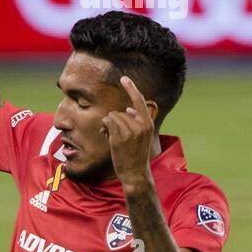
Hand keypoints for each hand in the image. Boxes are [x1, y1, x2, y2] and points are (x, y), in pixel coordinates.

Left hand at [103, 76, 155, 191]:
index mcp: (147, 123)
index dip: (131, 88)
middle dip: (114, 121)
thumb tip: (129, 109)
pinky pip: (107, 122)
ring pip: (112, 116)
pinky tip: (107, 137)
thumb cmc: (135, 155)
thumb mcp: (141, 136)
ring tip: (111, 138)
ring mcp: (130, 130)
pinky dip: (104, 128)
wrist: (135, 173)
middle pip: (121, 111)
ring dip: (108, 126)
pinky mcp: (120, 136)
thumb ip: (136, 121)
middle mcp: (141, 124)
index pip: (139, 101)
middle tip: (112, 133)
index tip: (123, 78)